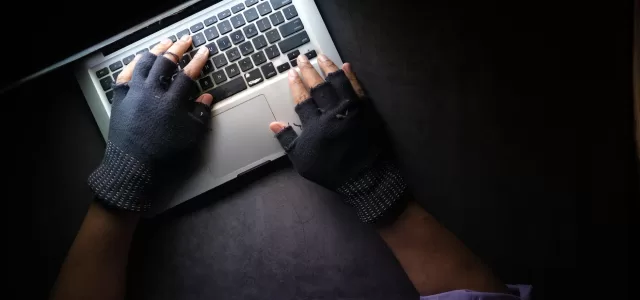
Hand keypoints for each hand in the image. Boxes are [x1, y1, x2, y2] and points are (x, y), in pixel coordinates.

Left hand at [88, 35, 212, 211]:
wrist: (133, 166)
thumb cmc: (164, 154)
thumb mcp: (190, 137)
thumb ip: (200, 115)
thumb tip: (206, 98)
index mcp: (171, 102)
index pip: (188, 74)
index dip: (198, 61)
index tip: (204, 51)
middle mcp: (151, 92)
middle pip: (166, 62)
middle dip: (178, 49)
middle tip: (186, 40)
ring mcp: (134, 93)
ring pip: (145, 62)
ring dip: (156, 50)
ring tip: (165, 44)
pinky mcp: (120, 97)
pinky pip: (126, 73)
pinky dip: (135, 63)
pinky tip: (141, 59)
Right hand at [269, 54, 406, 223]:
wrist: (364, 178)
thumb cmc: (331, 170)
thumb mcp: (302, 161)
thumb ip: (287, 140)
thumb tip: (273, 124)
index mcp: (315, 125)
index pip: (302, 99)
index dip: (295, 85)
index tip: (291, 73)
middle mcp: (332, 113)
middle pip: (318, 87)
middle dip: (308, 71)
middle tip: (301, 58)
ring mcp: (351, 110)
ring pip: (338, 82)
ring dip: (328, 67)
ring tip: (321, 56)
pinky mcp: (367, 110)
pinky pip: (358, 88)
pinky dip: (352, 76)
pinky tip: (346, 66)